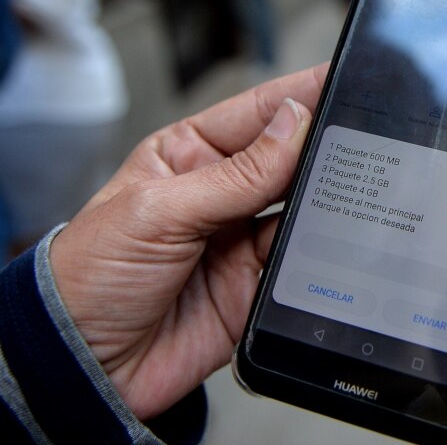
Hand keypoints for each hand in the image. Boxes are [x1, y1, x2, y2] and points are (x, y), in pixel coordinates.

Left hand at [48, 65, 326, 419]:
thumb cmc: (90, 278)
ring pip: (304, 208)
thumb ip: (236, 173)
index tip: (342, 78)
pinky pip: (304, 260)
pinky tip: (333, 239)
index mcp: (189, 155)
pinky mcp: (258, 285)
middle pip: (289, 159)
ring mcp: (242, 239)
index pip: (257, 113)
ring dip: (325, 200)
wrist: (84, 367)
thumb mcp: (159, 211)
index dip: (300, 95)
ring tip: (353, 186)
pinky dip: (322, 251)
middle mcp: (222, 193)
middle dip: (323, 147)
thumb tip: (294, 124)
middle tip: (362, 136)